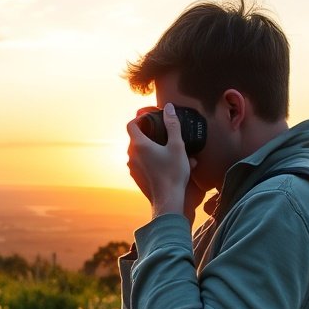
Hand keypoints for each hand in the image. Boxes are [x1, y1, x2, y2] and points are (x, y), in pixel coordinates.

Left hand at [126, 103, 203, 220]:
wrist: (168, 199)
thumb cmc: (173, 173)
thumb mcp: (177, 146)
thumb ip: (172, 125)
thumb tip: (168, 108)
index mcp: (139, 144)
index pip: (131, 124)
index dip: (139, 118)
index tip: (150, 118)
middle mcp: (131, 155)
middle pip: (135, 138)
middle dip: (148, 133)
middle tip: (163, 133)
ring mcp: (132, 167)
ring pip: (138, 151)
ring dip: (150, 147)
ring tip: (167, 149)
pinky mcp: (136, 177)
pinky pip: (141, 163)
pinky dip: (150, 159)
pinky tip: (164, 163)